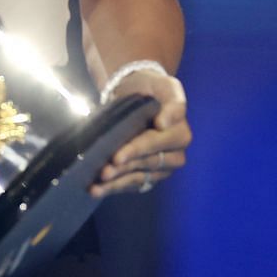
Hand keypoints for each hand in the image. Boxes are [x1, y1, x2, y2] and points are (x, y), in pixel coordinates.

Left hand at [92, 69, 191, 198]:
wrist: (135, 91)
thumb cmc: (151, 88)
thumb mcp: (165, 86)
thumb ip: (173, 102)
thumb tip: (164, 123)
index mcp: (180, 134)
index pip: (157, 143)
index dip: (137, 150)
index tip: (117, 156)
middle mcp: (174, 155)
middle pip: (147, 163)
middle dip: (124, 168)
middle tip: (104, 171)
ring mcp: (160, 168)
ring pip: (138, 178)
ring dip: (117, 182)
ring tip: (97, 185)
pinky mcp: (146, 177)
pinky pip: (130, 185)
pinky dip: (113, 188)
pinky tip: (96, 190)